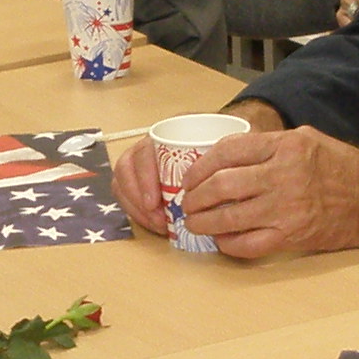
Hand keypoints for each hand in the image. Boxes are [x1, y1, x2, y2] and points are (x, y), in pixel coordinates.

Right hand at [111, 111, 261, 235]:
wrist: (230, 140)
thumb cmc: (230, 142)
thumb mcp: (233, 142)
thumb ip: (231, 154)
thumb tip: (234, 176)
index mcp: (168, 133)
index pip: (142, 153)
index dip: (144, 179)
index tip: (155, 202)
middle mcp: (152, 145)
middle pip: (127, 169)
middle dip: (137, 199)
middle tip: (157, 220)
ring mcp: (146, 163)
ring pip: (124, 183)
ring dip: (136, 208)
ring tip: (158, 225)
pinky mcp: (146, 180)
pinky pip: (130, 195)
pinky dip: (138, 212)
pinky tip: (156, 224)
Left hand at [160, 124, 358, 258]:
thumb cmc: (342, 167)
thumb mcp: (307, 139)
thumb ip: (269, 144)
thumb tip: (227, 154)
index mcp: (286, 146)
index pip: (228, 151)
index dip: (200, 165)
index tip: (190, 176)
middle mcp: (284, 175)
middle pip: (221, 185)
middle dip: (195, 196)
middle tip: (187, 202)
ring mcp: (287, 209)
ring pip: (228, 217)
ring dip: (203, 222)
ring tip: (194, 222)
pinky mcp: (292, 237)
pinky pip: (248, 244)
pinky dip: (227, 244)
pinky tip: (221, 240)